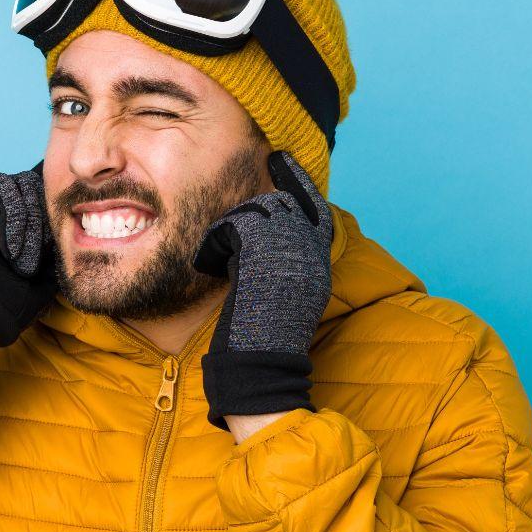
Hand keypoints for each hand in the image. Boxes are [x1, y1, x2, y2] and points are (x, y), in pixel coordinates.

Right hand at [0, 162, 58, 370]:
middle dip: (43, 223)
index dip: (55, 224)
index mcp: (16, 225)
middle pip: (35, 189)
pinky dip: (13, 212)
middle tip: (36, 260)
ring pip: (21, 185)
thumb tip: (81, 220)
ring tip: (21, 260)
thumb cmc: (5, 303)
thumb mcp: (46, 272)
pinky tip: (9, 247)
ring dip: (28, 223)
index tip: (54, 256)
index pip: (46, 203)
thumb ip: (59, 243)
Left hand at [190, 150, 333, 429]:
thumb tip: (258, 237)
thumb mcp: (285, 297)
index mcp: (321, 263)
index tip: (282, 159)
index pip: (316, 208)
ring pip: (255, 211)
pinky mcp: (263, 254)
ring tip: (218, 261)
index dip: (297, 182)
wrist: (262, 372)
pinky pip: (233, 225)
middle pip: (280, 204)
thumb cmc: (262, 345)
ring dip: (230, 232)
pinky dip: (214, 244)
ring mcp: (290, 251)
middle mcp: (311, 251)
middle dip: (251, 212)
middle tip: (230, 227)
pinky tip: (210, 265)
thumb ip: (283, 263)